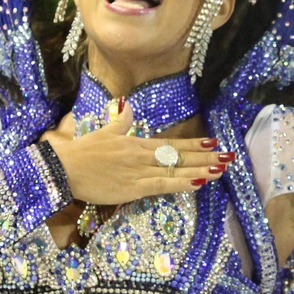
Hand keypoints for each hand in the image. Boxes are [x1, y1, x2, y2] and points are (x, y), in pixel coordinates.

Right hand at [43, 101, 233, 206]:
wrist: (64, 167)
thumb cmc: (81, 152)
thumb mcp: (103, 132)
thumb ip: (119, 121)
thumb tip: (127, 106)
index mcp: (136, 142)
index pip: (171, 143)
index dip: (193, 143)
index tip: (212, 141)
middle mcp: (142, 155)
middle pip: (179, 155)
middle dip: (205, 156)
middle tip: (229, 156)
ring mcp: (139, 171)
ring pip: (176, 169)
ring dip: (200, 168)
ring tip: (221, 168)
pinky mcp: (133, 188)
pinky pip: (163, 185)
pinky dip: (182, 183)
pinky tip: (199, 182)